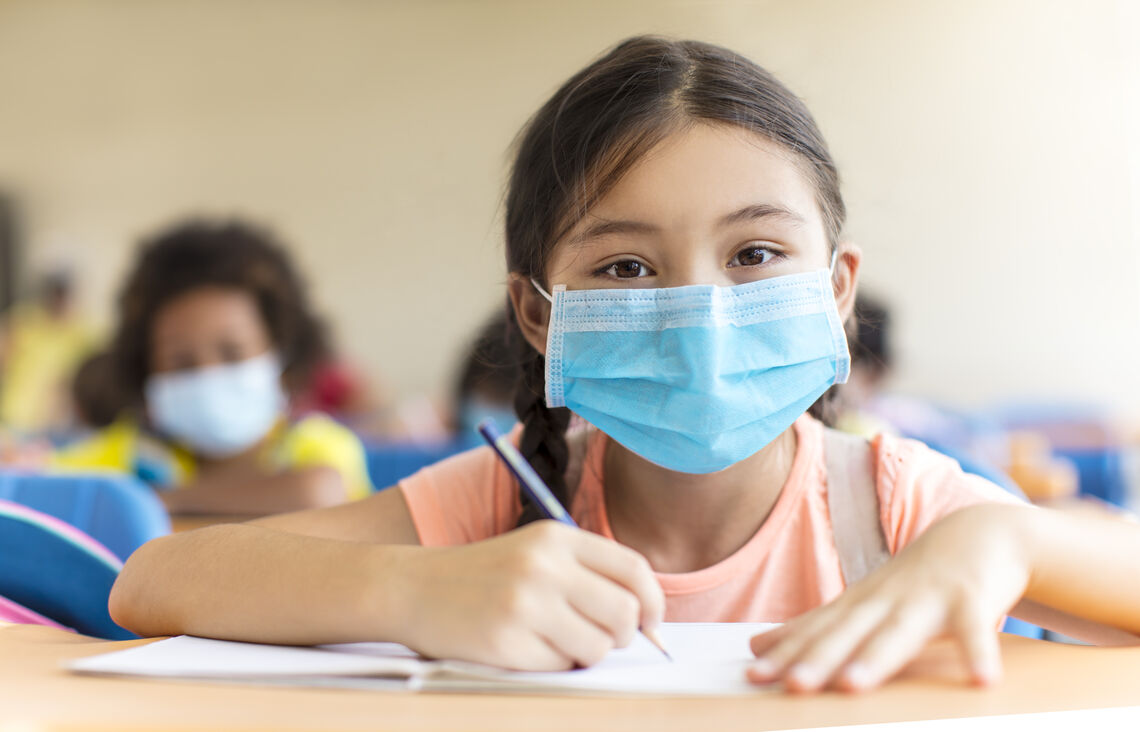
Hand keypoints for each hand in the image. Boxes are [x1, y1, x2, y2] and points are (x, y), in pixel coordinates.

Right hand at [395, 520, 663, 670]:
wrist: (414, 587)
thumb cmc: (485, 575)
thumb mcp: (535, 551)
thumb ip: (587, 572)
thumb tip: (645, 618)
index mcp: (556, 537)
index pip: (633, 569)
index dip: (653, 601)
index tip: (650, 621)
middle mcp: (544, 566)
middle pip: (623, 613)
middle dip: (622, 634)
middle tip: (599, 636)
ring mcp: (524, 604)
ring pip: (597, 646)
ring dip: (586, 652)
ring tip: (556, 640)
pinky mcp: (506, 641)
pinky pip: (560, 667)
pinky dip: (552, 664)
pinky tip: (525, 646)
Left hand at [749, 504, 1030, 692]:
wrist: (980, 533)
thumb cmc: (914, 579)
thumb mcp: (861, 602)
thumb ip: (815, 628)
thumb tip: (757, 646)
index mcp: (859, 604)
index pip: (816, 632)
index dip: (786, 654)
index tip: (753, 676)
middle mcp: (886, 600)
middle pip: (848, 633)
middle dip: (818, 658)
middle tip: (793, 685)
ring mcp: (928, 598)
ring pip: (899, 632)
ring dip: (877, 658)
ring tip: (853, 685)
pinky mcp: (973, 599)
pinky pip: (976, 630)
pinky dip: (979, 653)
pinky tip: (983, 681)